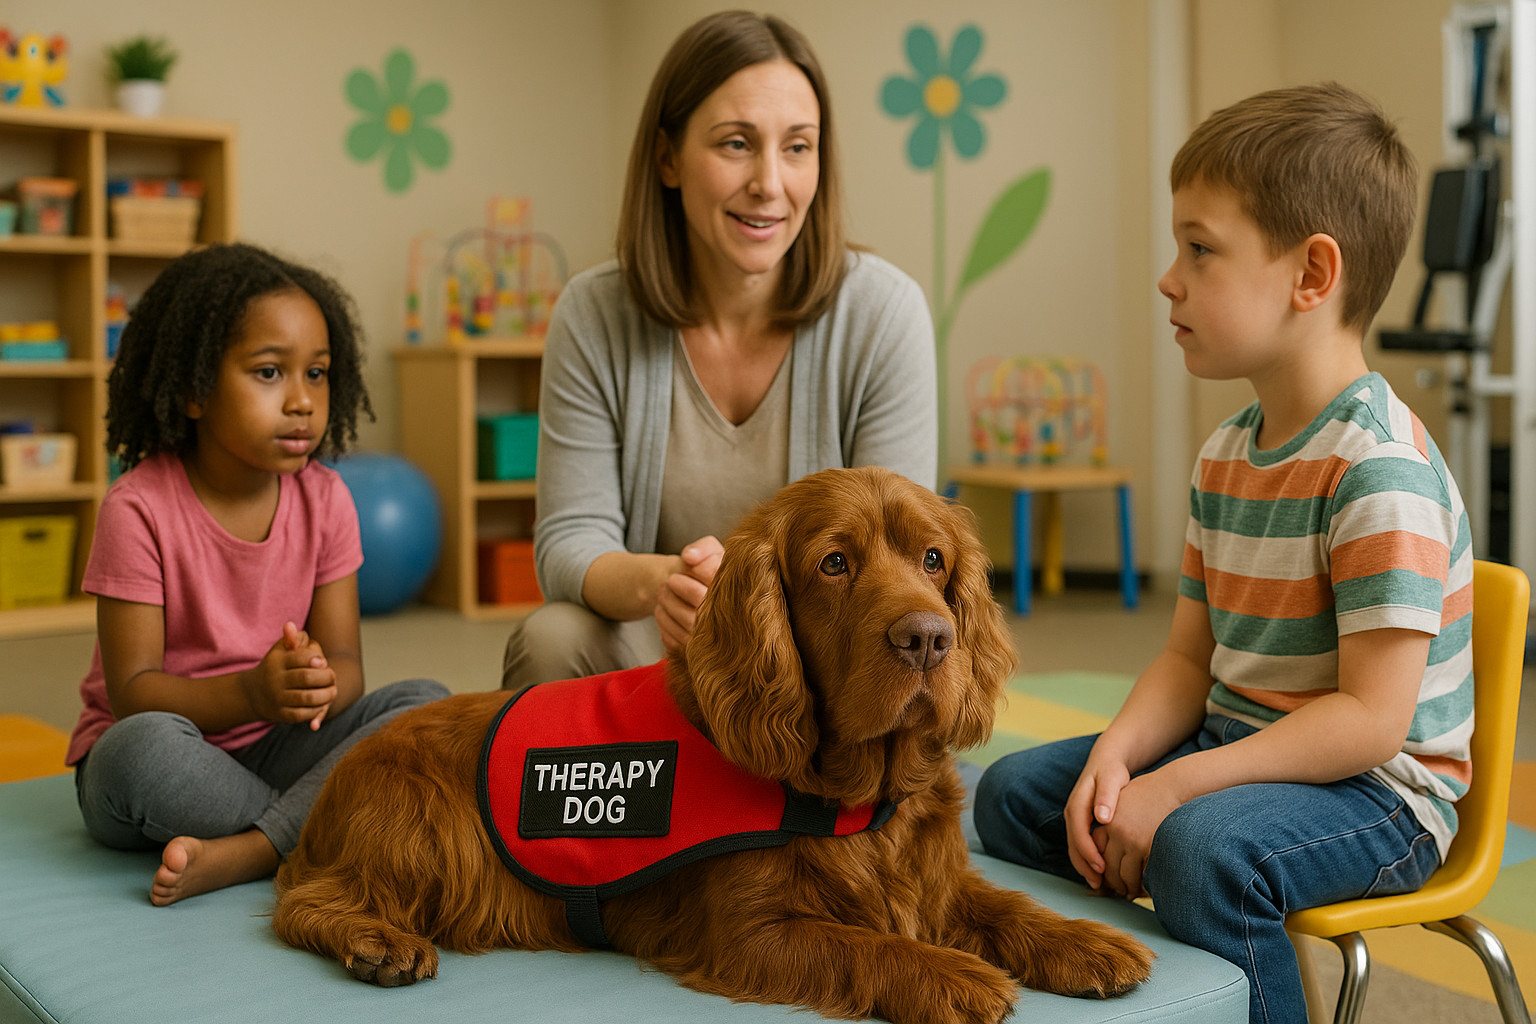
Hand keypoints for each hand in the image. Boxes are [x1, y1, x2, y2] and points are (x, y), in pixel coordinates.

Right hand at [241, 621, 336, 727]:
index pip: (299, 657)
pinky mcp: (281, 714)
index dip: (315, 658)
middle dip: (325, 677)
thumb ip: (292, 638)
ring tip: (332, 691)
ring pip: (307, 698)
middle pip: (306, 678)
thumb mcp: (281, 650)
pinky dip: (316, 710)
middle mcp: (275, 680)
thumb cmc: (277, 667)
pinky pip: (302, 714)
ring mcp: (278, 698)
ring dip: (325, 695)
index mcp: (277, 661)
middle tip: (332, 676)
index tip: (323, 662)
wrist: (253, 694)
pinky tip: (322, 704)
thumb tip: (289, 625)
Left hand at [655, 536, 723, 651]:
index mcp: (740, 588)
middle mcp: (733, 614)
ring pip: (687, 621)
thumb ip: (704, 548)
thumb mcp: (714, 552)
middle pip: (697, 597)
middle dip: (676, 586)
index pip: (712, 574)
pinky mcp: (701, 651)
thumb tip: (688, 558)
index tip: (685, 564)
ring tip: (662, 593)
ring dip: (667, 604)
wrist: (718, 601)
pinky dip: (665, 625)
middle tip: (669, 580)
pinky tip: (662, 612)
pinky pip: (678, 640)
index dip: (694, 569)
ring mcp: (718, 636)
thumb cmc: (715, 573)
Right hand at [1064, 758, 1130, 889]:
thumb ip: (1107, 797)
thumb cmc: (1111, 771)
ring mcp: (1074, 819)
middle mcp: (1071, 813)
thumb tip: (1101, 818)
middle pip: (1073, 845)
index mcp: (1077, 804)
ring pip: (1074, 848)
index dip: (1089, 852)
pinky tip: (1101, 871)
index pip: (1078, 833)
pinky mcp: (1080, 823)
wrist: (1104, 762)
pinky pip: (1080, 845)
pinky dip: (1087, 860)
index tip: (1102, 867)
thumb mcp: (1112, 779)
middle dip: (1085, 866)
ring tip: (1100, 884)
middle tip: (1101, 884)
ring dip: (1085, 867)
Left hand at [1094, 770, 1183, 899]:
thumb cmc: (1150, 796)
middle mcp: (1115, 831)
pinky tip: (1144, 887)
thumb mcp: (1122, 804)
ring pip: (1123, 874)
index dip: (1099, 868)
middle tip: (1117, 891)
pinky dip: (1141, 883)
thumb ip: (1111, 823)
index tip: (1103, 878)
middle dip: (1112, 883)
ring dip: (1126, 887)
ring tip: (1130, 893)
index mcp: (1107, 822)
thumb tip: (1103, 846)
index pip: (1096, 852)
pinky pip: (1141, 873)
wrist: (1172, 788)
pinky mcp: (1147, 846)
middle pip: (1107, 866)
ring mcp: (1131, 839)